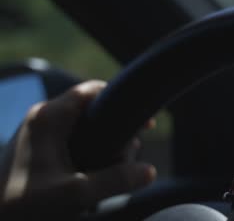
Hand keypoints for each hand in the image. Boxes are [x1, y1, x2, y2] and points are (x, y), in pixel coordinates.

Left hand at [0, 80, 155, 218]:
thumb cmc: (22, 205)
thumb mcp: (75, 194)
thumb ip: (115, 180)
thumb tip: (149, 172)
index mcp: (49, 117)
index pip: (93, 90)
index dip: (122, 100)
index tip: (145, 123)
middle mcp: (43, 118)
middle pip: (92, 110)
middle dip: (116, 133)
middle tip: (128, 157)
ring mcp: (38, 134)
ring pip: (84, 128)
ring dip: (105, 146)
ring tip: (115, 171)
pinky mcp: (37, 150)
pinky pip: (73, 143)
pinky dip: (90, 154)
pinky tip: (96, 177)